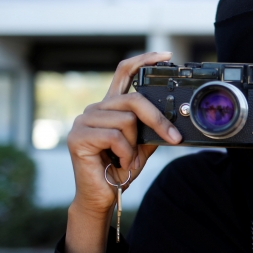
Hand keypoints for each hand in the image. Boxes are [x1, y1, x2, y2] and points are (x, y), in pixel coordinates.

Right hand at [66, 52, 182, 218]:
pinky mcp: (78, 137)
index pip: (124, 74)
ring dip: (135, 145)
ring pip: (127, 120)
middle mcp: (95, 109)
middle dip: (157, 119)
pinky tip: (118, 162)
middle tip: (173, 137)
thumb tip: (174, 116)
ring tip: (128, 159)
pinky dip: (124, 153)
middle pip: (133, 99)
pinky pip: (115, 136)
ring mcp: (84, 121)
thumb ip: (151, 127)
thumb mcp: (142, 144)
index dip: (143, 60)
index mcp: (110, 107)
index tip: (165, 56)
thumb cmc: (120, 168)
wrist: (103, 196)